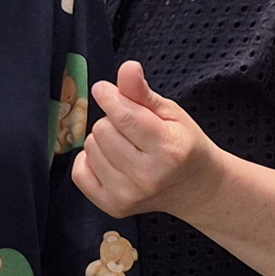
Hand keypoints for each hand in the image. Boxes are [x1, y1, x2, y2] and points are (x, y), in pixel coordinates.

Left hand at [71, 59, 215, 218]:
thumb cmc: (184, 145)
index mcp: (168, 149)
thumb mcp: (171, 113)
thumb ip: (143, 92)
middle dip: (113, 121)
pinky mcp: (113, 207)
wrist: (195, 188)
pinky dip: (90, 161)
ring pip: (91, 148)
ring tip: (127, 146)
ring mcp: (128, 195)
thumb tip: (127, 68)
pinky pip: (79, 172)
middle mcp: (147, 176)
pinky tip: (110, 160)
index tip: (104, 89)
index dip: (109, 96)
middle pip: (102, 130)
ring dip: (104, 141)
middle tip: (132, 129)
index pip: (124, 116)